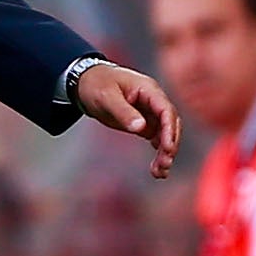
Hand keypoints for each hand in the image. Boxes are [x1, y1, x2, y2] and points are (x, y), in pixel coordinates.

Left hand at [73, 63, 179, 179]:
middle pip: (170, 124)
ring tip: (159, 173)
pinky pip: (156, 138)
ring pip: (165, 134)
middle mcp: (153, 101)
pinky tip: (156, 168)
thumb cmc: (96, 84)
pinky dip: (158, 152)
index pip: (166, 110)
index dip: (170, 130)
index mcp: (148, 90)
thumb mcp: (106, 97)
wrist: (85, 82)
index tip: (168, 149)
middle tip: (164, 165)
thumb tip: (141, 128)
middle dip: (170, 145)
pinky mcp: (144, 122)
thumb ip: (123, 112)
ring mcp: (150, 112)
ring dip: (165, 153)